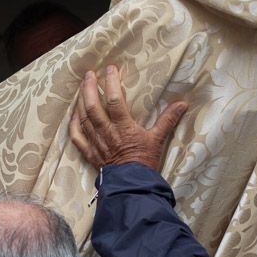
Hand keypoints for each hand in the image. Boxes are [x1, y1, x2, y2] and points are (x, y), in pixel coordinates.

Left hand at [68, 64, 186, 171]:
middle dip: (89, 88)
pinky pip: (77, 136)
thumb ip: (168, 119)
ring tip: (81, 87)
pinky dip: (74, 124)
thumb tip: (182, 103)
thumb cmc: (145, 163)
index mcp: (123, 127)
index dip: (111, 82)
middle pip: (93, 106)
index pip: (114, 100)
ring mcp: (96, 143)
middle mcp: (106, 132)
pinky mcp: (90, 153)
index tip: (111, 69)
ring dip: (81, 101)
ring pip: (83, 118)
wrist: (133, 188)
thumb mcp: (158, 140)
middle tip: (89, 74)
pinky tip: (74, 114)